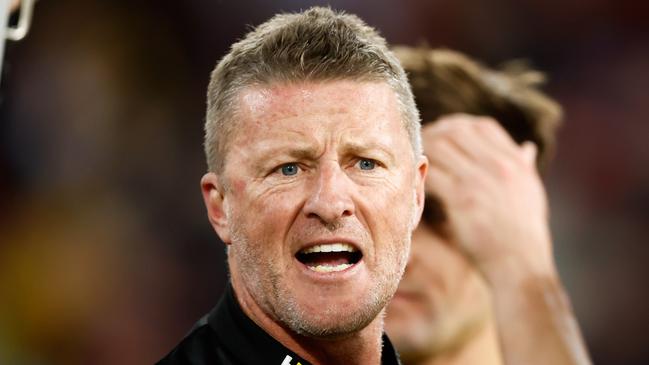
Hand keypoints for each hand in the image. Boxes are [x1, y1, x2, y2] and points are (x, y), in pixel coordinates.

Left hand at [422, 114, 554, 282]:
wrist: (521, 264)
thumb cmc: (524, 233)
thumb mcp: (532, 193)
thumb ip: (525, 167)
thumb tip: (527, 148)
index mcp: (515, 162)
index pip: (482, 125)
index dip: (459, 125)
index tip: (443, 133)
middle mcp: (500, 165)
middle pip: (457, 131)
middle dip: (435, 133)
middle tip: (420, 144)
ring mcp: (480, 180)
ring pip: (440, 147)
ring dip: (423, 151)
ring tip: (414, 160)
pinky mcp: (462, 199)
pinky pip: (432, 174)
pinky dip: (421, 174)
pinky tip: (415, 181)